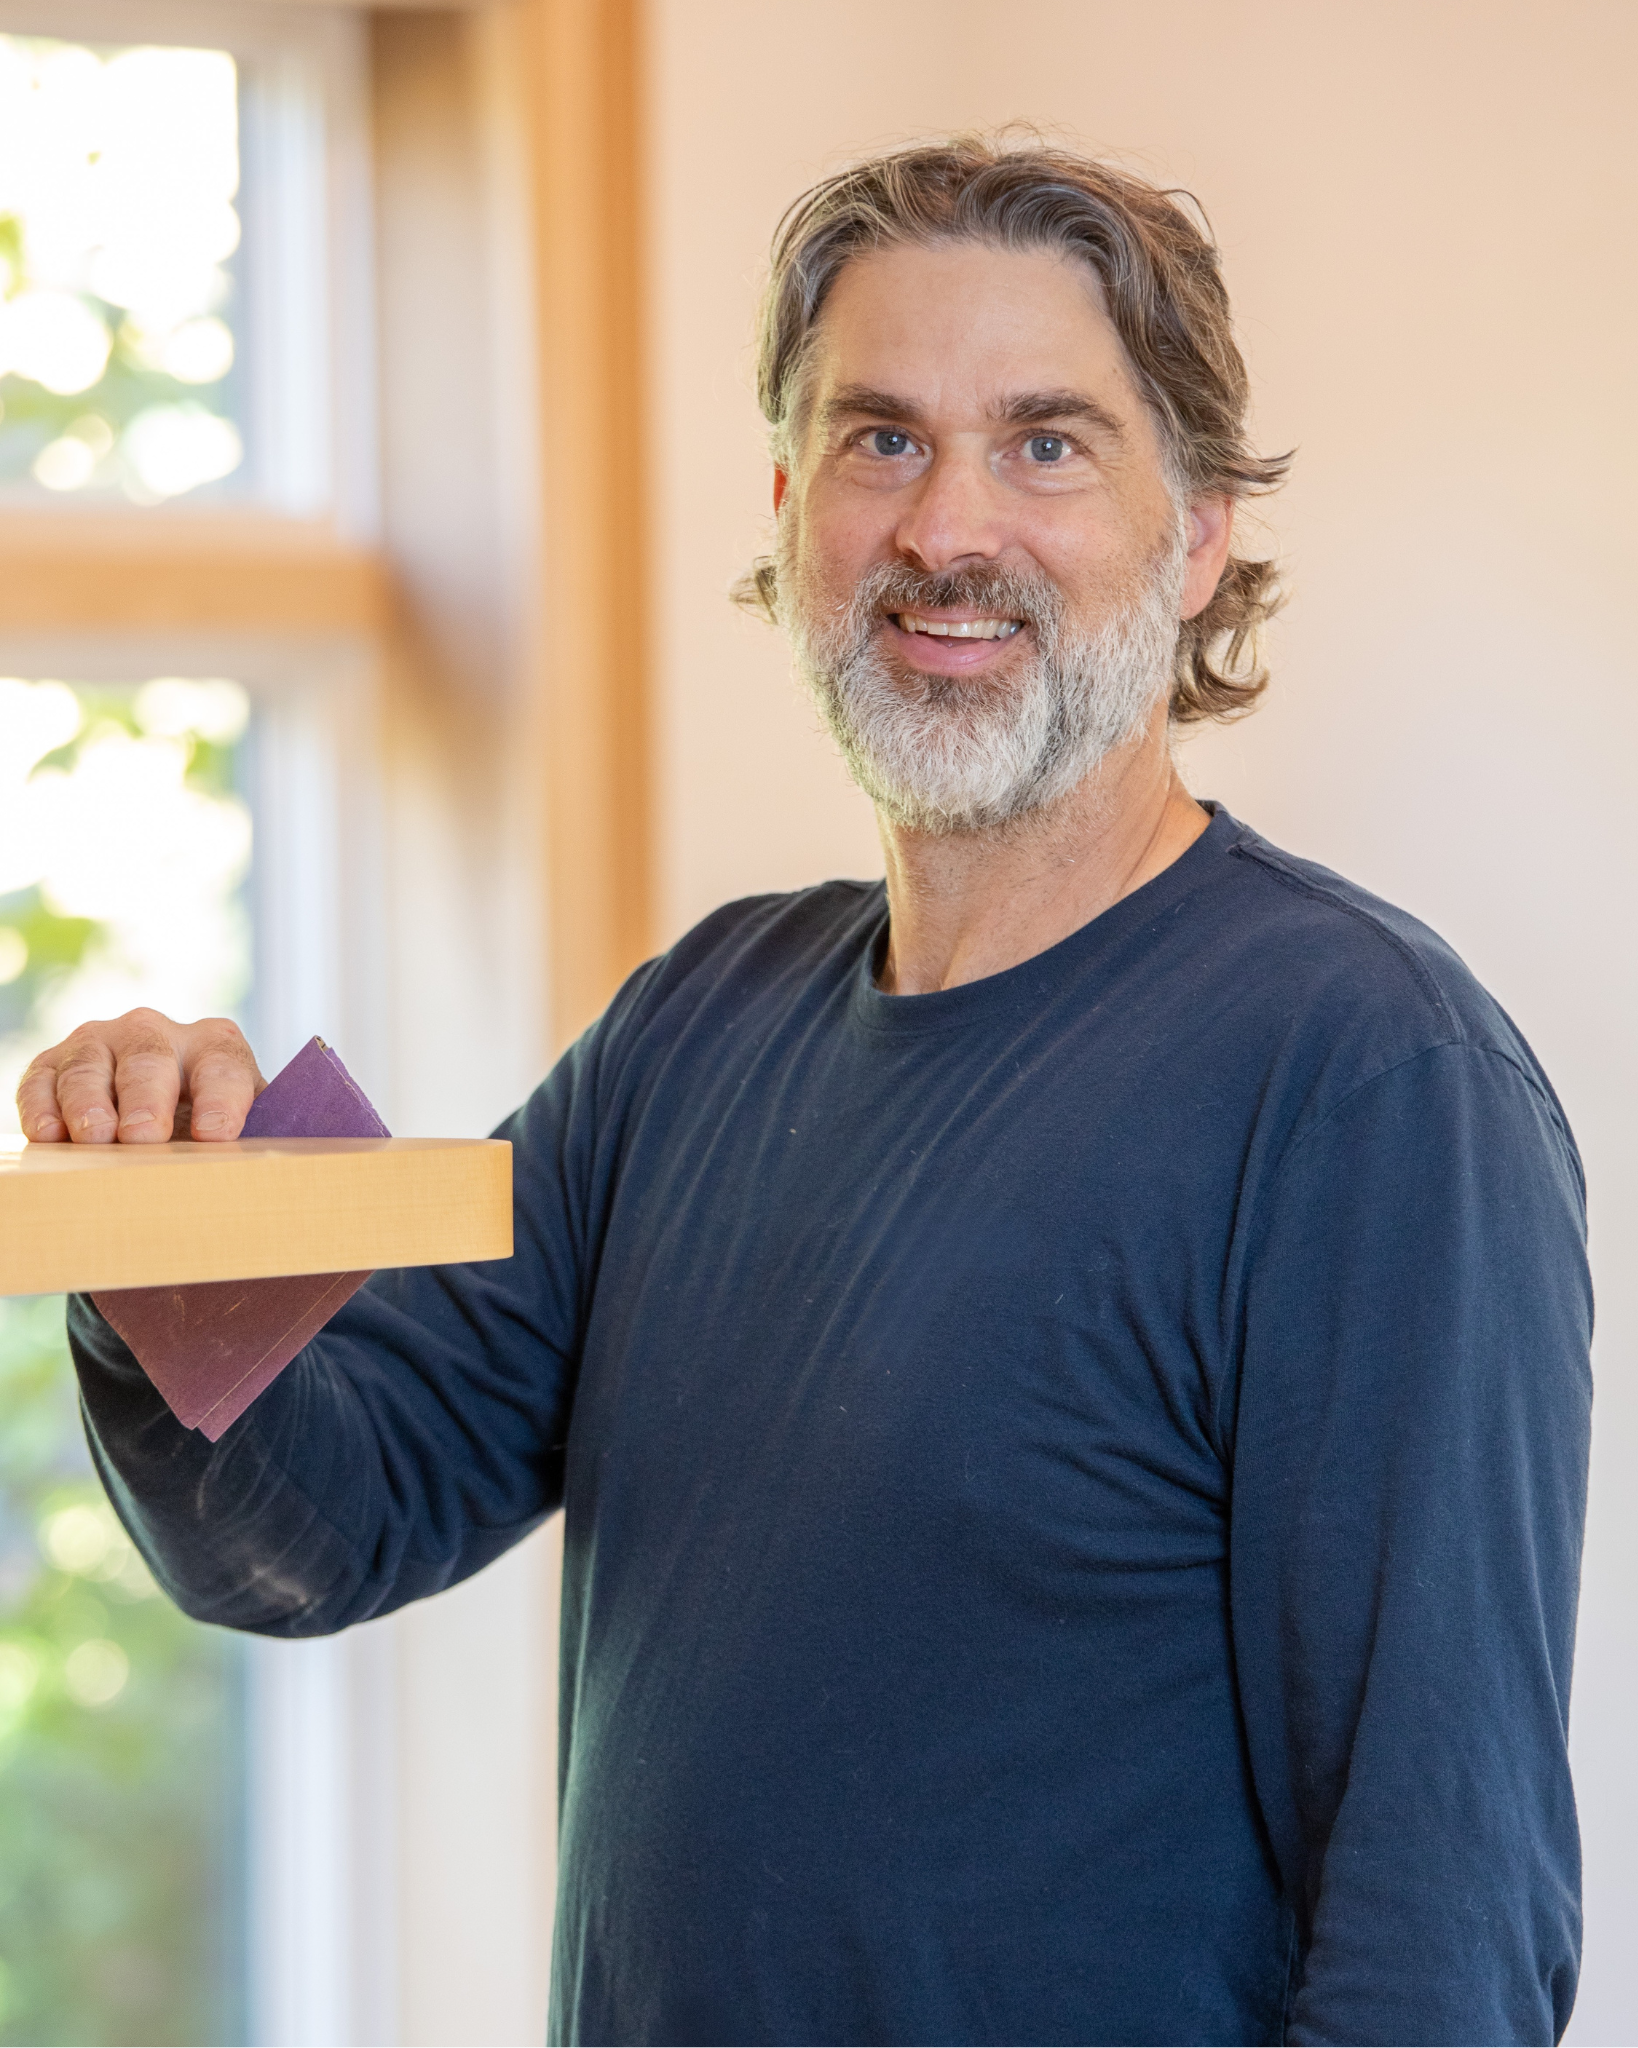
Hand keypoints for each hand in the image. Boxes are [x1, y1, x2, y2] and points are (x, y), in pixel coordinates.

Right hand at [17, 1010, 265, 1144]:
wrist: (157, 1115)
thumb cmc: (209, 1127)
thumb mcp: (247, 1124)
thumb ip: (270, 1135)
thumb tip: (314, 1162)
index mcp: (215, 1045)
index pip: (223, 1064)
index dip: (221, 1098)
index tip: (217, 1135)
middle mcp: (156, 1033)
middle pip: (150, 1058)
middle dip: (146, 1099)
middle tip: (143, 1137)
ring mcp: (100, 1043)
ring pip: (90, 1065)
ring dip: (89, 1103)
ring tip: (94, 1138)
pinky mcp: (53, 1063)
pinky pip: (41, 1079)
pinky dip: (41, 1105)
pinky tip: (49, 1135)